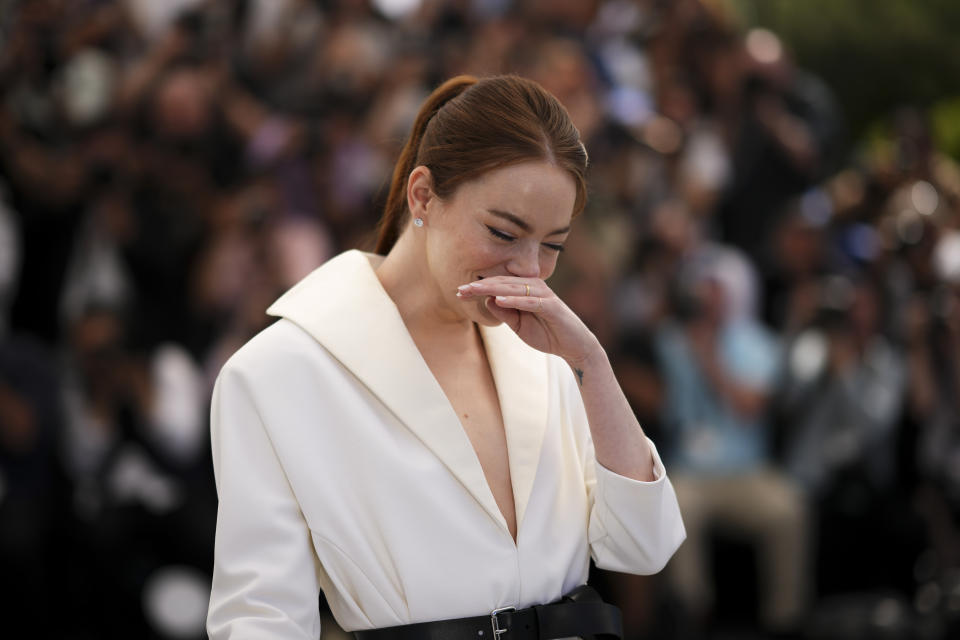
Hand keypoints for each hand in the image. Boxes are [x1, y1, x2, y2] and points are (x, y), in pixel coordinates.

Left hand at [456, 276, 599, 365]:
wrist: (574, 347)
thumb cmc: (547, 334)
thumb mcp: (519, 326)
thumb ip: (504, 313)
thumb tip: (488, 300)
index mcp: (525, 291)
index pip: (498, 285)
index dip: (478, 288)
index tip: (459, 292)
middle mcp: (534, 288)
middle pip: (503, 283)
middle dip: (480, 286)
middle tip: (460, 289)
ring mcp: (543, 295)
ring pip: (514, 288)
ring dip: (493, 288)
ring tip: (474, 290)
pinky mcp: (551, 306)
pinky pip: (530, 300)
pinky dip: (515, 299)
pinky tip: (499, 299)